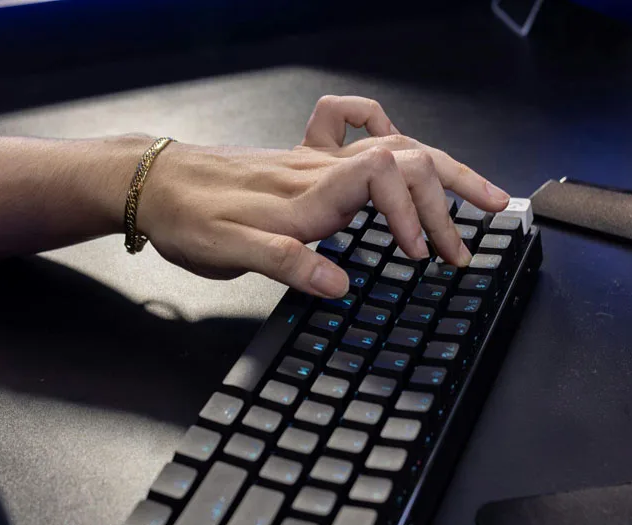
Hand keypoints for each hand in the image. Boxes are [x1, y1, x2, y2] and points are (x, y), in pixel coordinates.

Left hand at [139, 95, 509, 297]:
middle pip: (406, 159)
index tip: (422, 255)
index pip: (382, 176)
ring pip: (397, 146)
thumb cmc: (186, 219)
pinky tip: (403, 155)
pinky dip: (393, 138)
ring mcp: (315, 161)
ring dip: (441, 174)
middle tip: (469, 247)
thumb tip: (342, 285)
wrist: (153, 184)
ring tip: (477, 198)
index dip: (414, 211)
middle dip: (449, 201)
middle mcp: (319, 171)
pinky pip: (360, 132)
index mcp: (307, 196)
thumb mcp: (227, 253)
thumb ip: (286, 264)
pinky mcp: (306, 161)